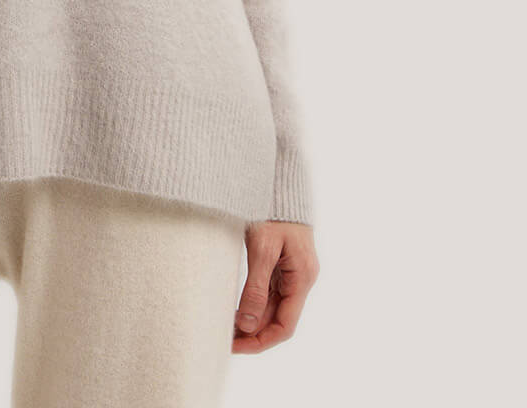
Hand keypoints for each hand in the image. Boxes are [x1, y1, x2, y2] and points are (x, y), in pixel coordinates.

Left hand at [232, 220, 318, 352]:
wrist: (278, 180)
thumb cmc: (272, 209)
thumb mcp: (262, 248)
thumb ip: (256, 288)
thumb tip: (247, 324)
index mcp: (302, 278)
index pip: (285, 325)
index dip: (261, 341)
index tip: (235, 347)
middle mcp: (301, 278)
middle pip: (279, 318)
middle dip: (253, 333)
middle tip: (224, 339)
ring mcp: (292, 270)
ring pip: (273, 306)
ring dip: (252, 320)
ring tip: (226, 327)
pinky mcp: (282, 261)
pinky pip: (269, 291)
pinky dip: (254, 303)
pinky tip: (235, 307)